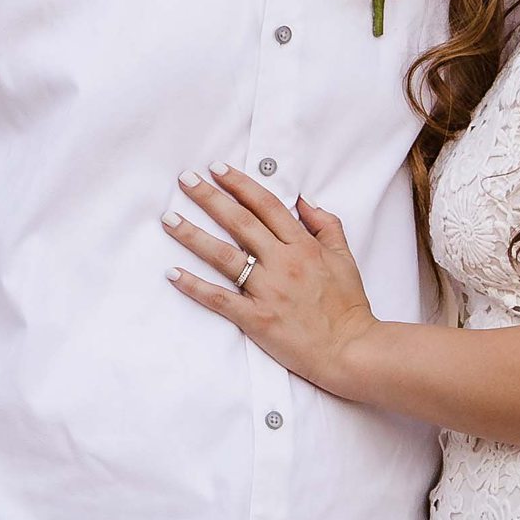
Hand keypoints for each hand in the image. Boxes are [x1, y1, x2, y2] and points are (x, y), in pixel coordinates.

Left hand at [167, 164, 381, 393]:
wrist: (350, 350)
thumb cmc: (348, 306)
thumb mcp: (344, 258)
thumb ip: (326, 225)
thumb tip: (304, 200)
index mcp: (303, 245)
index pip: (266, 205)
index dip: (240, 184)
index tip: (218, 169)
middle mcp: (283, 262)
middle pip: (239, 222)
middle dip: (209, 198)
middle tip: (185, 180)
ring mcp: (268, 290)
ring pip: (223, 256)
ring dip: (193, 235)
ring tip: (169, 220)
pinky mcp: (257, 318)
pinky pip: (220, 299)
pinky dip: (195, 286)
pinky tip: (173, 273)